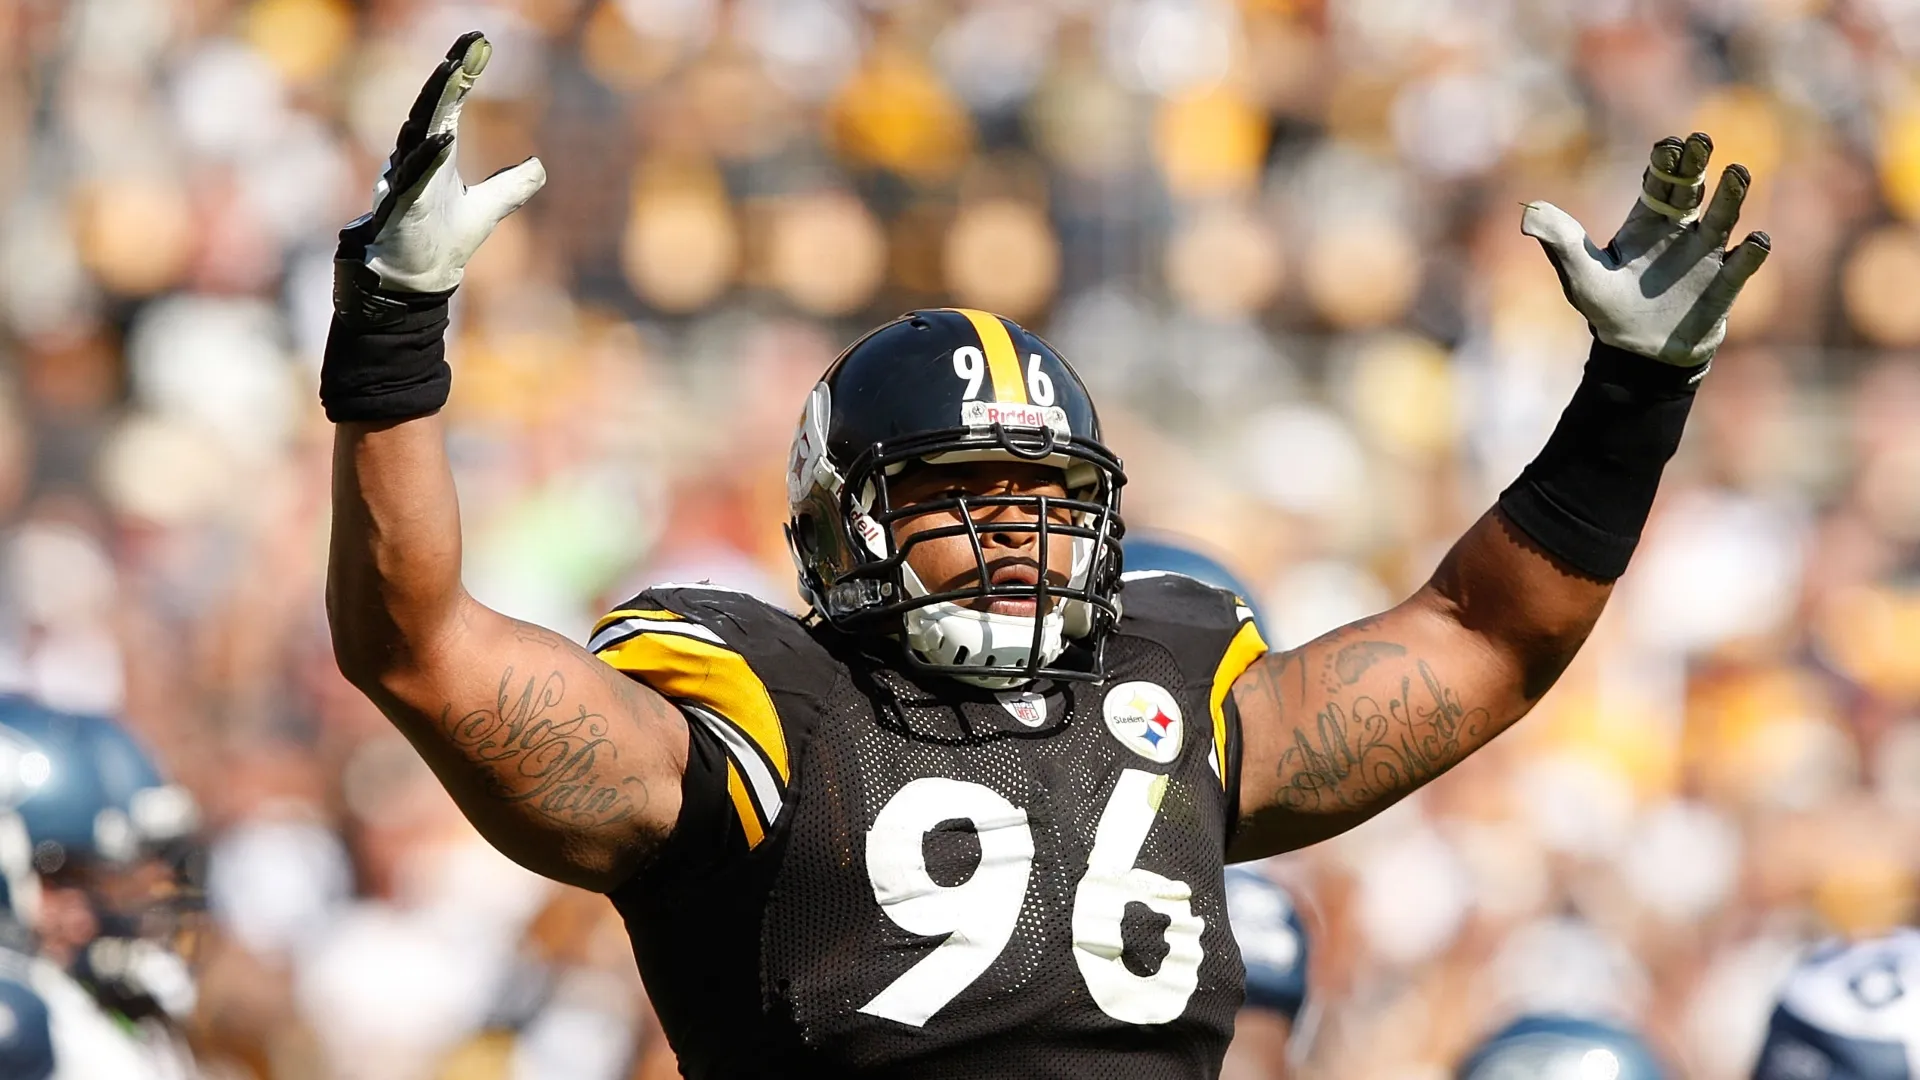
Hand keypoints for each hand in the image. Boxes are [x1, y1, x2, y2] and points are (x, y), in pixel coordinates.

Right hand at [338, 31, 545, 293]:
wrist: (412, 281)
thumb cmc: (440, 240)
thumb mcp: (488, 208)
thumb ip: (512, 185)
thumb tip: (539, 166)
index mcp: (434, 153)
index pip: (449, 103)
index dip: (464, 72)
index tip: (480, 43)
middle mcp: (415, 158)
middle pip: (433, 106)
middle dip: (451, 72)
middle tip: (471, 43)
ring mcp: (406, 181)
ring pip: (419, 131)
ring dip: (436, 102)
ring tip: (453, 70)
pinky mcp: (403, 208)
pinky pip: (414, 178)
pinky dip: (427, 158)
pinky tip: (444, 138)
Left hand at [1521, 132, 1770, 367]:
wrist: (1637, 355)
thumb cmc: (1608, 310)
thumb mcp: (1580, 279)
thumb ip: (1561, 244)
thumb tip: (1528, 213)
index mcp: (1646, 223)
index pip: (1659, 182)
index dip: (1664, 162)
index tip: (1668, 145)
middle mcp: (1681, 231)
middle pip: (1693, 189)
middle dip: (1697, 164)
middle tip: (1701, 140)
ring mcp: (1706, 256)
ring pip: (1723, 217)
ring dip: (1732, 195)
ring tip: (1737, 172)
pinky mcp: (1724, 286)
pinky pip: (1742, 266)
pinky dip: (1751, 253)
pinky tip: (1757, 241)